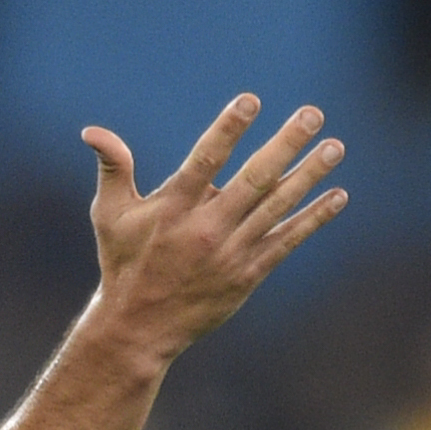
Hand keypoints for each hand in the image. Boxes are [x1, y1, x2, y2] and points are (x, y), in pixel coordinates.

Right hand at [81, 96, 348, 358]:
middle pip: (254, 179)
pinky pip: (287, 241)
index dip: (228, 129)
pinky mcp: (248, 274)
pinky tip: (338, 195)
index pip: (205, 159)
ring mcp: (231, 252)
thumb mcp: (109, 214)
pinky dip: (314, 219)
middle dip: (286, 144)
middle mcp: (206, 228)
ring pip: (277, 206)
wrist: (138, 328)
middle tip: (312, 115)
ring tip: (335, 147)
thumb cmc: (123, 263)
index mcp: (174, 207)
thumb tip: (93, 132)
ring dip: (309, 175)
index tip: (250, 100)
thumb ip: (112, 168)